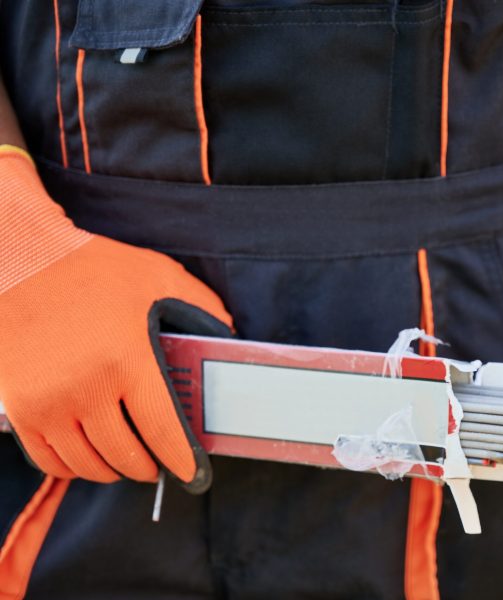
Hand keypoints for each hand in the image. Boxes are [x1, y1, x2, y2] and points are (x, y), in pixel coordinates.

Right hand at [0, 146, 232, 492]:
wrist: (19, 261)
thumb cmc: (93, 268)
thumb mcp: (159, 276)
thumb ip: (200, 306)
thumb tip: (228, 335)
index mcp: (127, 360)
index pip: (163, 432)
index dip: (182, 460)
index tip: (193, 474)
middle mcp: (87, 390)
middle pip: (126, 456)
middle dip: (149, 466)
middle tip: (159, 461)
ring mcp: (48, 404)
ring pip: (89, 465)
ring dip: (113, 471)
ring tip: (127, 460)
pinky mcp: (21, 409)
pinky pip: (49, 461)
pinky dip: (74, 468)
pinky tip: (90, 456)